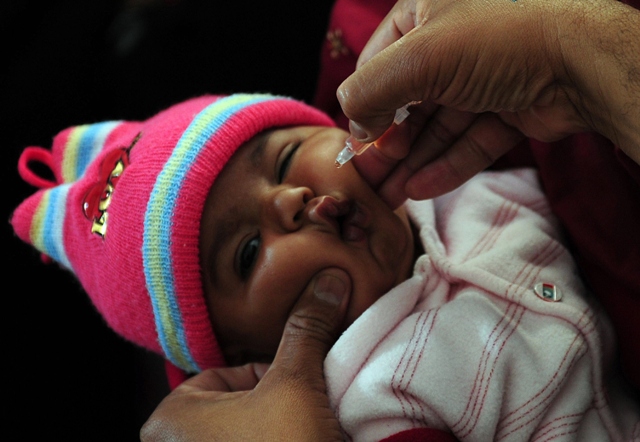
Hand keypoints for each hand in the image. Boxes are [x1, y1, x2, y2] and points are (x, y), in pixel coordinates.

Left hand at [140, 268, 350, 441]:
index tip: (297, 399)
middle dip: (280, 407)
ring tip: (302, 437)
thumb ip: (306, 328)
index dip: (276, 378)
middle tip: (301, 424)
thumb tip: (328, 278)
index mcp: (170, 418)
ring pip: (252, 430)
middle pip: (244, 403)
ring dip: (283, 429)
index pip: (235, 372)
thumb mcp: (294, 385)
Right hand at [338, 0, 639, 206]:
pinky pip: (468, 139)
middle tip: (371, 179)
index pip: (378, 62)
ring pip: (438, 126)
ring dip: (413, 162)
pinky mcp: (506, 106)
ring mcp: (482, 76)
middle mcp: (452, 42)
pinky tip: (422, 188)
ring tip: (390, 196)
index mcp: (426, 11)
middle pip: (408, 101)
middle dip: (390, 144)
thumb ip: (370, 90)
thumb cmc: (501, 39)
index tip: (358, 143)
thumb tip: (355, 127)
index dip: (365, 105)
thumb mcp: (419, 58)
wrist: (582, 62)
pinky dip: (446, 164)